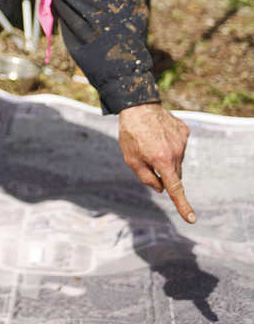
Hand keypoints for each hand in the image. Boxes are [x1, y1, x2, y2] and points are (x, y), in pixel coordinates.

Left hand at [118, 103, 195, 223]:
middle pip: (175, 174)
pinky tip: (160, 134)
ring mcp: (182, 141)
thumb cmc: (131, 134)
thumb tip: (161, 189)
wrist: (138, 105)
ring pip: (178, 160)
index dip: (182, 205)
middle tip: (149, 159)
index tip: (191, 219)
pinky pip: (180, 146)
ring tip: (152, 142)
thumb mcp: (131, 159)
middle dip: (165, 174)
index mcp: (162, 160)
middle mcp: (176, 152)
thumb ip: (146, 178)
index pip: (174, 189)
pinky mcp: (185, 131)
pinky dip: (171, 145)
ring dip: (167, 158)